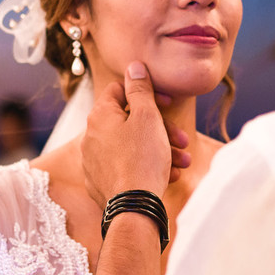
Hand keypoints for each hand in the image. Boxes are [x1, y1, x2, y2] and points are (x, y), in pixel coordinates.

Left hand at [82, 62, 186, 206]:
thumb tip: (133, 67)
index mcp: (100, 116)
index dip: (146, 93)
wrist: (133, 208)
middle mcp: (91, 136)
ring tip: (183, 161)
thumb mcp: (147, 117)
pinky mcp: (100, 183)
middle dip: (161, 129)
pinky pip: (127, 167)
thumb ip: (140, 89)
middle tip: (183, 139)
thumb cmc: (142, 158)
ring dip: (161, 150)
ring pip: (132, 147)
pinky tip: (169, 175)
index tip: (167, 103)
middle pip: (129, 122)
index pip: (119, 90)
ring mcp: (94, 161)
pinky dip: (148, 168)